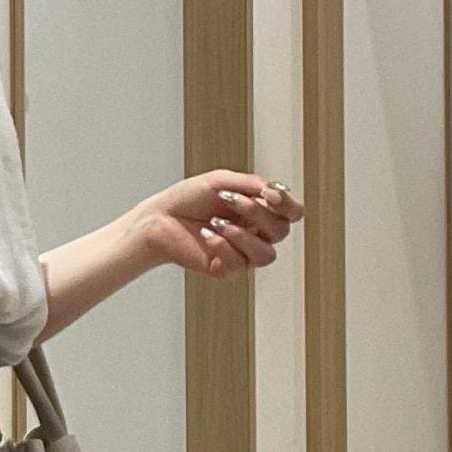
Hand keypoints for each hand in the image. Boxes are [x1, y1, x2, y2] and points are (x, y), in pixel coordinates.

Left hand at [131, 171, 303, 280]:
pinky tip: (206, 235)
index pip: (292, 213)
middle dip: (258, 214)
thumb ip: (251, 184)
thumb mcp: (221, 181)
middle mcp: (255, 233)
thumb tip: (276, 190)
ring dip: (243, 235)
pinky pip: (239, 265)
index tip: (270, 193)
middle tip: (229, 200)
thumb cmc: (187, 198)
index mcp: (259, 210)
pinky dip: (223, 246)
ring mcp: (242, 253)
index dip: (288, 204)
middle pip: (281, 231)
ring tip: (217, 222)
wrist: (159, 218)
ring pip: (267, 254)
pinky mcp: (226, 270)